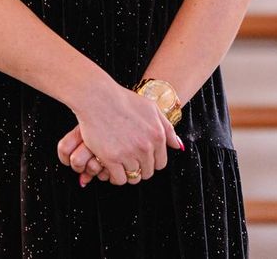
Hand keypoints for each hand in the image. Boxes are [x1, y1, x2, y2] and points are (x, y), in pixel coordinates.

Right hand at [57, 85, 184, 185]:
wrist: (98, 97)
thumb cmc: (124, 100)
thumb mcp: (151, 108)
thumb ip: (167, 128)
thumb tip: (178, 146)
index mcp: (157, 135)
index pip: (160, 163)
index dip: (151, 161)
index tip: (141, 156)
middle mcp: (145, 146)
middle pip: (147, 172)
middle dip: (139, 167)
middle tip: (128, 158)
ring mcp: (128, 153)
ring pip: (133, 177)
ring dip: (127, 172)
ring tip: (119, 162)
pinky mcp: (111, 158)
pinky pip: (118, 179)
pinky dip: (115, 176)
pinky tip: (110, 167)